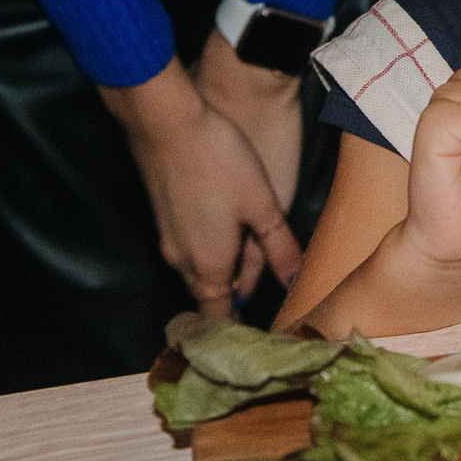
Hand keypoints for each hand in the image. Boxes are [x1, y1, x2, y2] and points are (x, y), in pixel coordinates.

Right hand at [103, 60, 302, 314]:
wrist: (166, 122)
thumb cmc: (219, 160)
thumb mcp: (262, 205)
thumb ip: (280, 248)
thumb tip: (297, 283)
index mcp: (209, 264)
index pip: (220, 314)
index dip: (237, 329)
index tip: (254, 339)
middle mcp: (183, 258)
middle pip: (209, 293)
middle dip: (232, 301)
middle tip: (259, 306)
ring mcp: (169, 237)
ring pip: (199, 268)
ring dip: (223, 273)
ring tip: (251, 270)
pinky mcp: (164, 214)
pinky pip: (190, 246)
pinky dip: (210, 250)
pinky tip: (229, 230)